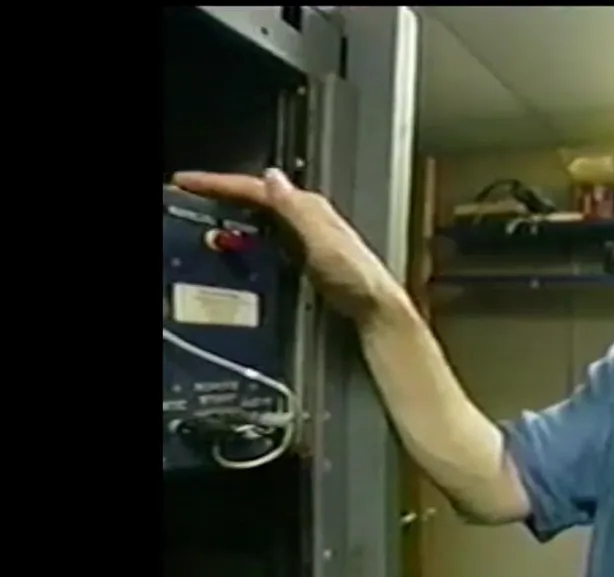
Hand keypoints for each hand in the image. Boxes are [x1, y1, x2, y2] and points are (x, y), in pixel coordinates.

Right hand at [171, 169, 403, 321]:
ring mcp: (305, 236)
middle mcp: (307, 216)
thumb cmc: (355, 277)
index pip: (256, 189)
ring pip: (258, 217)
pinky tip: (232, 248)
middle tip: (184, 197)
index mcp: (308, 207)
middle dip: (220, 196)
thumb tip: (271, 176)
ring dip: (229, 215)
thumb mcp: (323, 241)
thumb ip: (296, 210)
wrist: (375, 309)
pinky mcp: (303, 257)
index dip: (219, 183)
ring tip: (197, 219)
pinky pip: (266, 238)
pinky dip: (244, 237)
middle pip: (255, 199)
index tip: (185, 182)